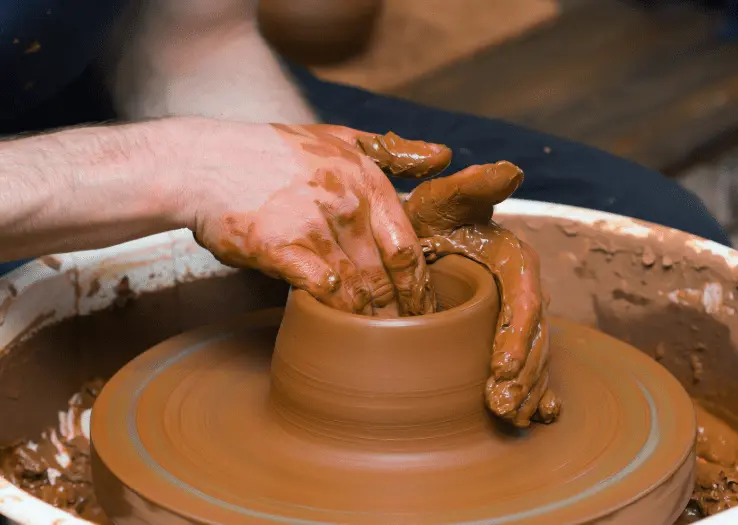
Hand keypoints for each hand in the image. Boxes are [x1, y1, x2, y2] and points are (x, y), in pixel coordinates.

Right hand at [189, 121, 450, 315]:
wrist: (205, 162)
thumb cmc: (274, 152)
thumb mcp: (341, 137)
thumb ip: (394, 151)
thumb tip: (444, 156)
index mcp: (367, 181)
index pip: (407, 248)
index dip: (419, 286)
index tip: (424, 309)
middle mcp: (347, 205)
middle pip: (386, 277)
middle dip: (400, 313)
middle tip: (408, 339)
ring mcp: (313, 227)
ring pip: (356, 290)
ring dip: (369, 321)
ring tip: (380, 345)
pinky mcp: (279, 249)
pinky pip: (318, 291)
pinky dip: (331, 310)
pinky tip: (336, 326)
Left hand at [401, 162, 559, 427]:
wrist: (414, 242)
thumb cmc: (425, 219)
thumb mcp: (441, 201)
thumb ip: (472, 187)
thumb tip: (510, 170)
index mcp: (515, 262)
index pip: (524, 301)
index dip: (516, 335)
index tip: (501, 368)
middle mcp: (523, 291)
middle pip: (533, 338)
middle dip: (523, 375)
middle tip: (502, 406)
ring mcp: (515, 318)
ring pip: (534, 357)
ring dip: (527, 390)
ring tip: (510, 418)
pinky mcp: (505, 337)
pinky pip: (527, 367)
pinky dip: (534, 392)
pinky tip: (534, 418)